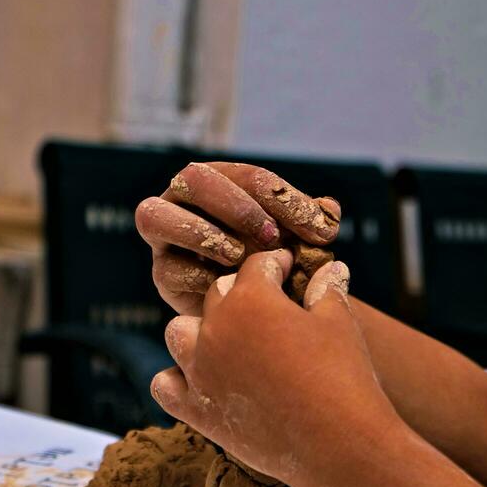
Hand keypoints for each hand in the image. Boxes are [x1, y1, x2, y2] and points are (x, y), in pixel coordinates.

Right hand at [135, 162, 340, 314]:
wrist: (254, 310)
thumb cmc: (274, 259)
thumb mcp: (299, 237)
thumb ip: (313, 221)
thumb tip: (330, 210)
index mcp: (222, 180)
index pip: (247, 176)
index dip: (282, 198)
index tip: (317, 230)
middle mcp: (185, 200)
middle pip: (193, 179)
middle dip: (235, 206)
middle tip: (271, 238)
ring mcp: (166, 236)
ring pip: (156, 215)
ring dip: (203, 234)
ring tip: (239, 258)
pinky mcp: (162, 274)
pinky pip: (167, 268)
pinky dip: (199, 277)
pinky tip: (227, 288)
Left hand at [150, 250, 396, 483]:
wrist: (337, 442)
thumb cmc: (343, 375)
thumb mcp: (339, 323)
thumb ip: (327, 290)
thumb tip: (332, 265)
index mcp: (251, 299)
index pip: (257, 267)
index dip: (275, 264)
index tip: (286, 270)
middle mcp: (216, 328)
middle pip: (218, 294)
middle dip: (242, 293)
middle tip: (266, 307)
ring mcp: (200, 370)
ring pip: (178, 332)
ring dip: (199, 331)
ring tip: (225, 340)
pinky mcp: (196, 409)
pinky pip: (164, 386)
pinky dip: (177, 380)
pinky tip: (201, 380)